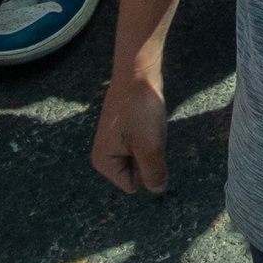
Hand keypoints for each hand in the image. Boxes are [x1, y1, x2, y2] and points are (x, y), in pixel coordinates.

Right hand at [90, 78, 171, 194]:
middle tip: (148, 134)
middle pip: (137, 172)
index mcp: (103, 163)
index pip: (133, 185)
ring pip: (142, 157)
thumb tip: (158, 189)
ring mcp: (113, 141)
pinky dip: (150, 134)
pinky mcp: (123, 129)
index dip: (147, 169)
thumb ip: (154, 174)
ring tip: (148, 125)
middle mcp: (104, 155)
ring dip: (151, 145)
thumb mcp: (150, 147)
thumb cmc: (141, 110)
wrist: (138, 73)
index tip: (145, 144)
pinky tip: (148, 119)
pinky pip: (142, 143)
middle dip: (149, 157)